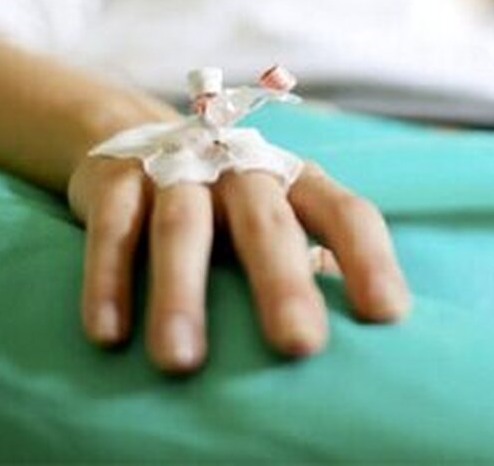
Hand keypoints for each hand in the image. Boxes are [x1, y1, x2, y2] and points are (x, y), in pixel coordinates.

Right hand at [67, 156, 410, 372]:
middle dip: (282, 284)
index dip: (369, 259)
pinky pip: (113, 229)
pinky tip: (109, 334)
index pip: (345, 212)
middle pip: (267, 223)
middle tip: (299, 345)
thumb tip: (357, 335)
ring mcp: (177, 170)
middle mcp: (241, 168)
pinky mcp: (117, 180)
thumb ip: (309, 261)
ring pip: (182, 228)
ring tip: (180, 361)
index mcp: (293, 180)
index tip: (386, 316)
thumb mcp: (275, 216)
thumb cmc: (226, 202)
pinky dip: (107, 280)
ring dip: (182, 294)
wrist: (131, 133)